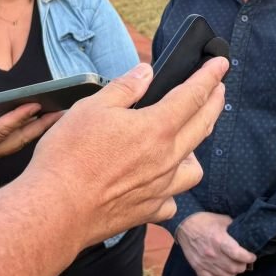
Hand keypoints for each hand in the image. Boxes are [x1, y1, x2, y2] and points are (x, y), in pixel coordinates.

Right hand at [0, 90, 59, 186]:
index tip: (37, 104)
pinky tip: (41, 123)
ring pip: (21, 143)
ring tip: (58, 115)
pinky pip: (16, 144)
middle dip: (43, 125)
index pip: (2, 130)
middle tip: (63, 111)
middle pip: (20, 139)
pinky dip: (30, 133)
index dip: (19, 116)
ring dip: (40, 129)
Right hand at [22, 58, 227, 246]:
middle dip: (215, 102)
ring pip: (194, 167)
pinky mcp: (148, 212)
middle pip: (203, 125)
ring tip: (189, 138)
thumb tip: (147, 71)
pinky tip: (161, 181)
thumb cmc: (69, 157)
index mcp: (157, 127)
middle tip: (218, 88)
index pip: (194, 95)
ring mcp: (161, 188)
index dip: (210, 76)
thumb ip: (125, 87)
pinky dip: (171, 188)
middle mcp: (167, 158)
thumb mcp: (92, 107)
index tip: (221, 64)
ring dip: (196, 148)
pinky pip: (172, 199)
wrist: (55, 211)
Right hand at [176, 212, 255, 275]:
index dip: (248, 257)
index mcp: (219, 240)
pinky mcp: (197, 267)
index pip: (238, 254)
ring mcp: (204, 262)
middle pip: (233, 268)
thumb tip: (245, 233)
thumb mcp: (222, 219)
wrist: (185, 224)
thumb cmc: (205, 220)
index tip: (252, 256)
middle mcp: (212, 253)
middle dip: (242, 266)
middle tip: (244, 262)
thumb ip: (234, 227)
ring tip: (234, 268)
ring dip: (232, 274)